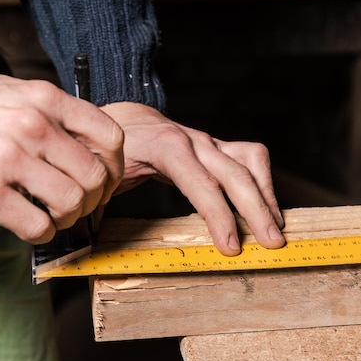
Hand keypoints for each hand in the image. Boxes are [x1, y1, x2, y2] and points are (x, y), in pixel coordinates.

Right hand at [0, 71, 123, 243]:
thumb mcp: (13, 92)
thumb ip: (54, 114)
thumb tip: (93, 148)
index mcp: (45, 98)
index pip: (111, 138)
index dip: (116, 167)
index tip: (106, 181)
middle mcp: (33, 125)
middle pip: (95, 177)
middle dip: (93, 200)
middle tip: (78, 207)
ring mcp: (9, 158)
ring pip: (72, 204)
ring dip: (68, 219)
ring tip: (52, 216)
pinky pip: (37, 226)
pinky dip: (42, 233)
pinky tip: (30, 226)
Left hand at [100, 102, 284, 255]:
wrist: (122, 113)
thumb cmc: (109, 146)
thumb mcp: (100, 172)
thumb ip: (97, 202)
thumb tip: (84, 237)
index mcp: (164, 146)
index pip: (200, 181)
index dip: (219, 215)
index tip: (232, 247)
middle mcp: (193, 140)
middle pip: (236, 172)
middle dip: (257, 210)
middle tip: (272, 244)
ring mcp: (209, 141)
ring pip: (251, 160)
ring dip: (267, 194)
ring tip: (275, 228)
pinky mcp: (218, 146)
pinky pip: (250, 158)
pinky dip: (263, 182)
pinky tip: (265, 207)